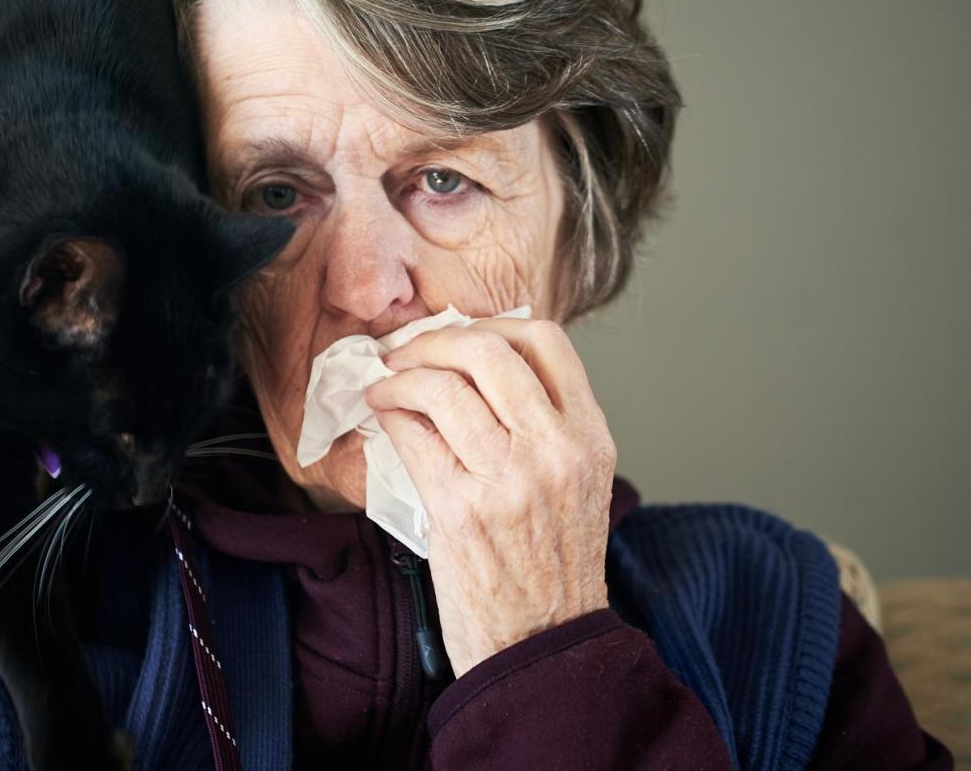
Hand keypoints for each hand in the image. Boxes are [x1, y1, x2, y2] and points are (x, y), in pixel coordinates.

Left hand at [363, 317, 615, 677]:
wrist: (544, 646)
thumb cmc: (551, 568)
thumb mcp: (575, 484)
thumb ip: (544, 426)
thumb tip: (476, 370)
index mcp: (589, 437)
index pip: (546, 341)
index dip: (491, 324)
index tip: (458, 336)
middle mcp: (554, 451)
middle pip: (487, 350)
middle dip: (432, 341)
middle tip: (405, 354)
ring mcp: (507, 479)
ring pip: (443, 387)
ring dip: (399, 378)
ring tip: (384, 387)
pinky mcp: (459, 510)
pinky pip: (412, 435)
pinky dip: (389, 416)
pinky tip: (381, 419)